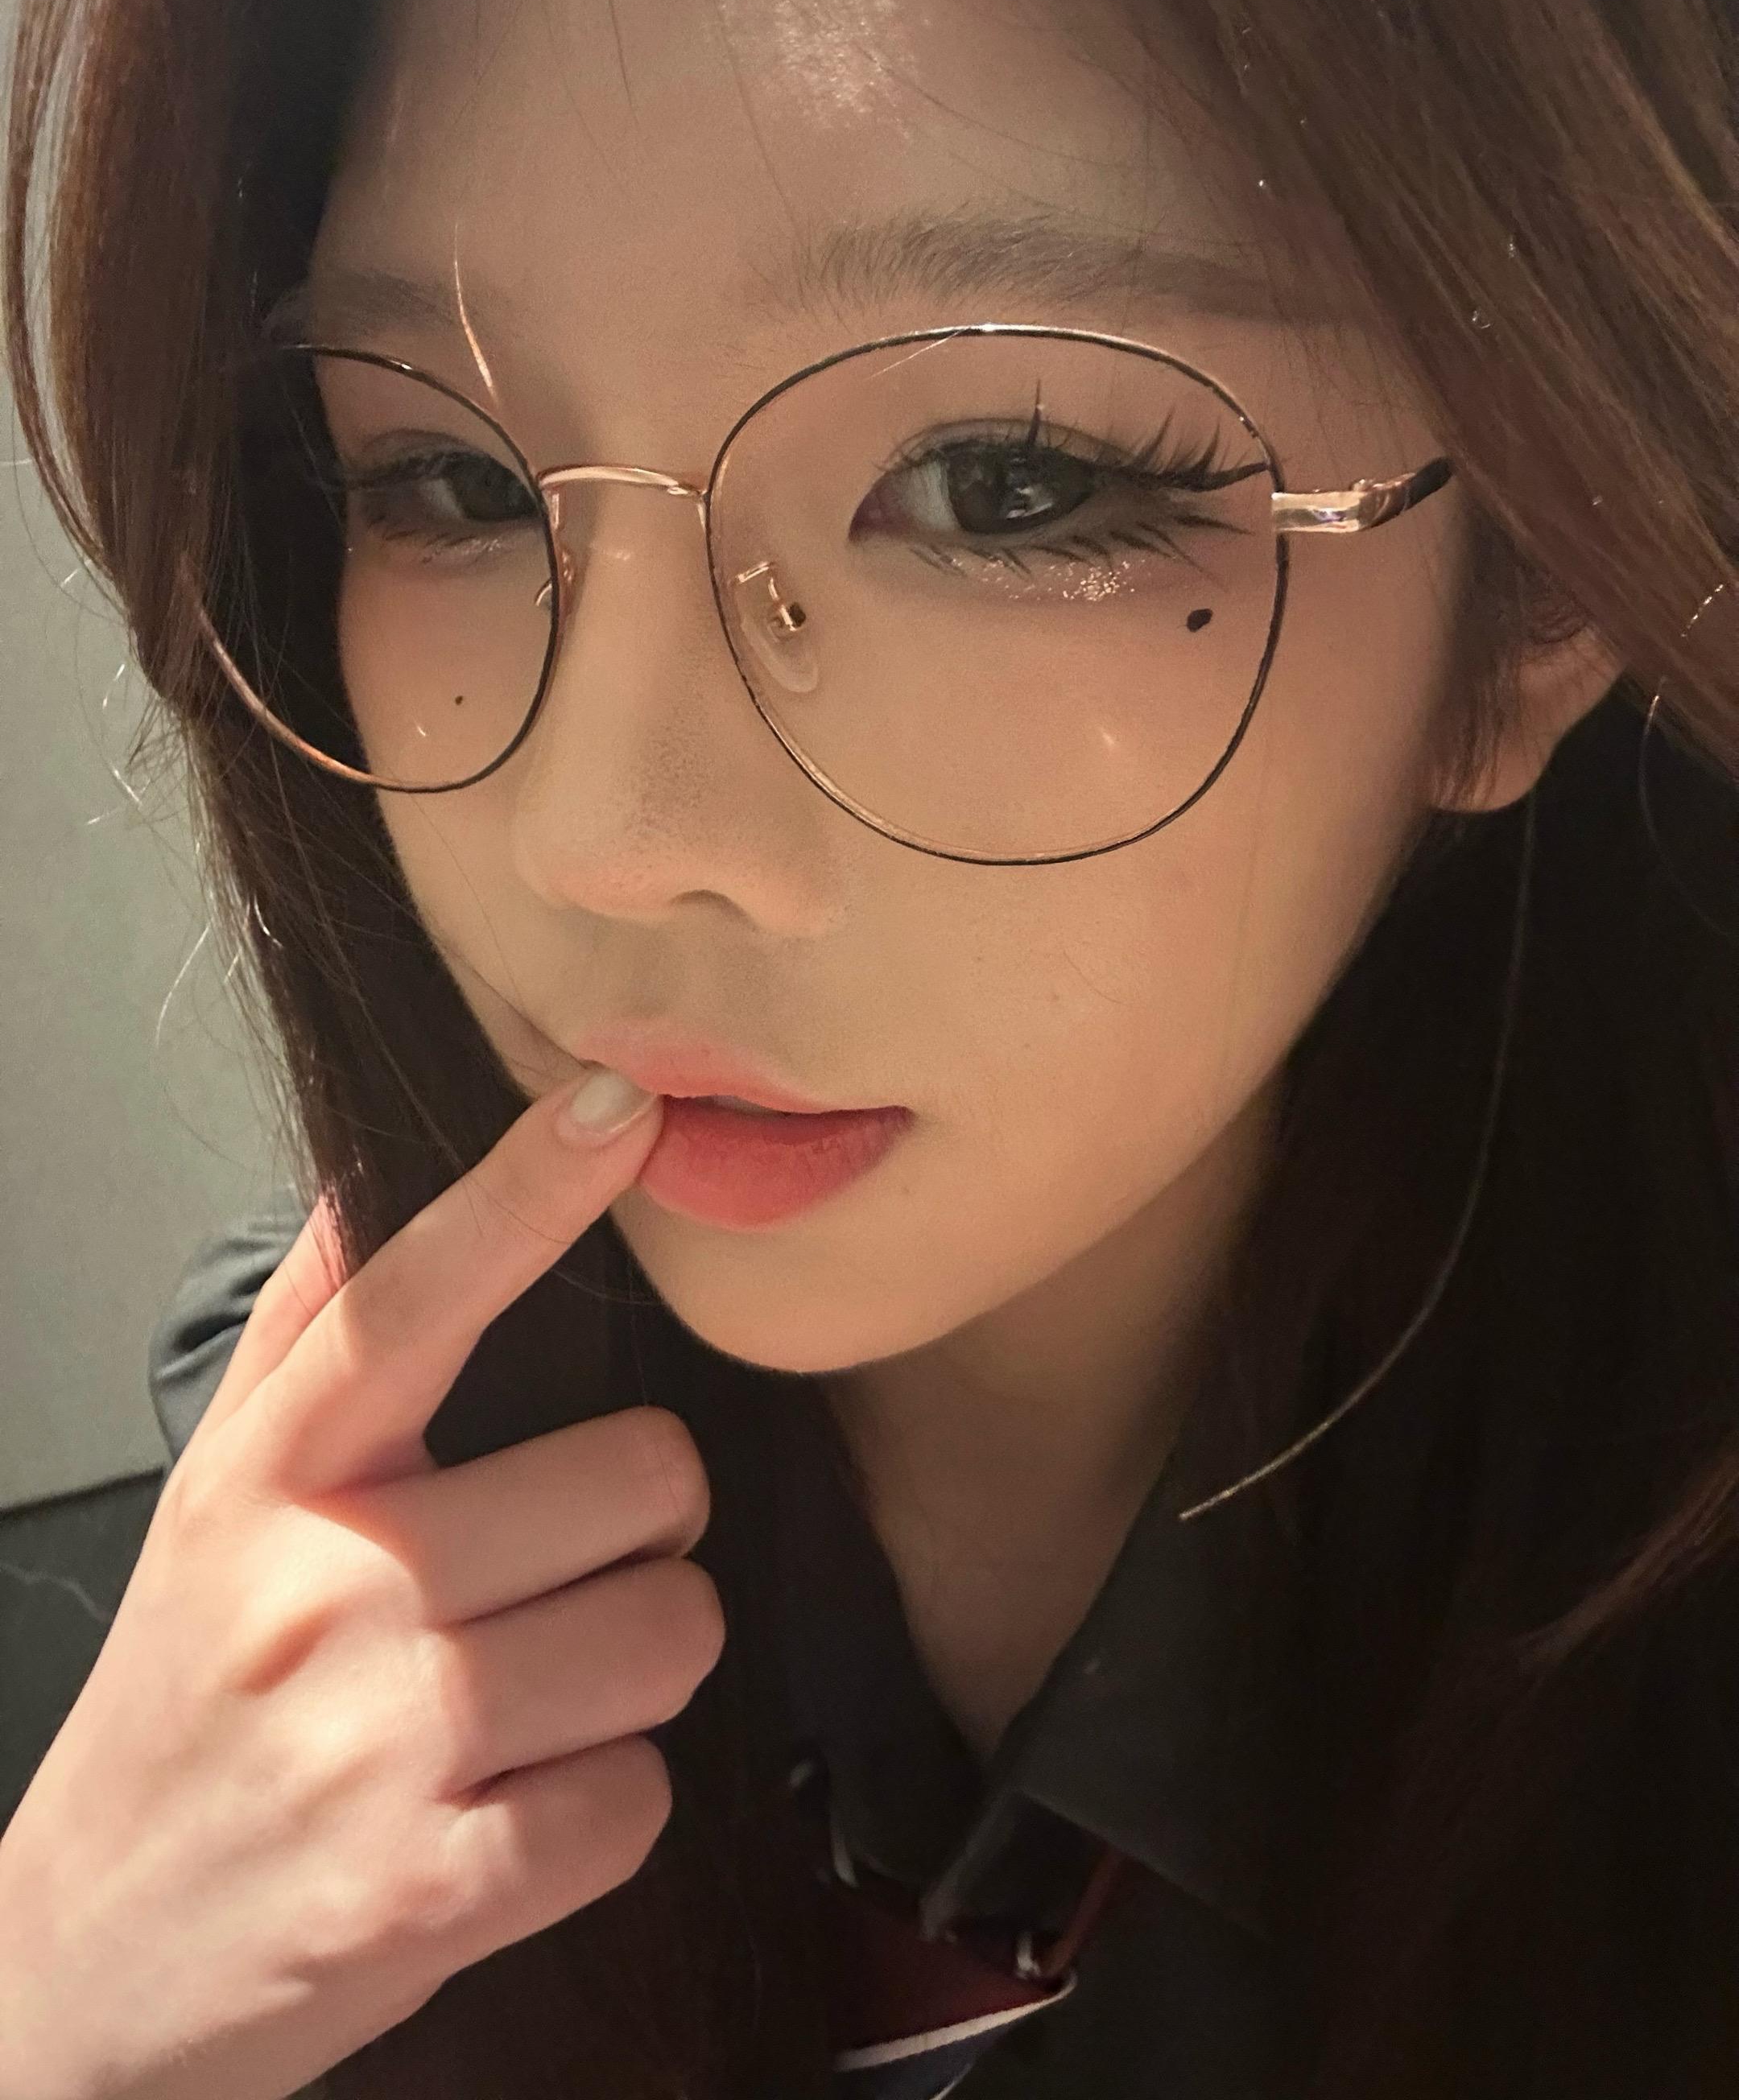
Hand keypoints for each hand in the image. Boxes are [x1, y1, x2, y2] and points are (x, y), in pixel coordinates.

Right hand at [0, 1073, 720, 2099]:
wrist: (84, 1969)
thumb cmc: (181, 1709)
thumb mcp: (211, 1506)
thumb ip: (302, 1337)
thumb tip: (376, 1171)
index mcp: (270, 1477)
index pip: (411, 1300)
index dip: (526, 1194)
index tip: (617, 1110)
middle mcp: (322, 1586)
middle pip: (641, 1479)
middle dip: (640, 1534)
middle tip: (559, 1580)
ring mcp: (376, 1740)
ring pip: (670, 1631)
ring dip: (634, 1675)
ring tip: (537, 1700)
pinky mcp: (431, 1888)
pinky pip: (639, 1798)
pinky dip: (605, 1811)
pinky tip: (513, 1810)